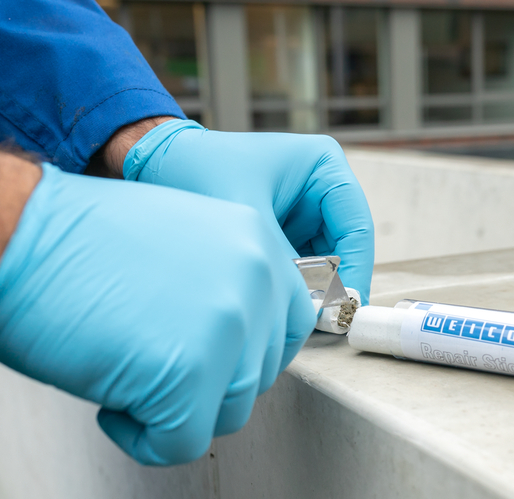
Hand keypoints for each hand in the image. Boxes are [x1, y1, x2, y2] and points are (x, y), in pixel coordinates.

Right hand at [0, 159, 315, 465]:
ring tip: (127, 378)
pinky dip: (145, 441)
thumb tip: (245, 350)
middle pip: (259, 375)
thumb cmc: (78, 245)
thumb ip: (229, 289)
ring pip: (231, 412)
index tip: (203, 359)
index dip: (243, 356)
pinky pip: (185, 444)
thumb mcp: (187, 245)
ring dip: (178, 413)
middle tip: (150, 365)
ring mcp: (228, 325)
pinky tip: (110, 404)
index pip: (289, 326)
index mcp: (258, 242)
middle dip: (207, 386)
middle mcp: (256, 278)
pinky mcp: (190, 372)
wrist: (11, 236)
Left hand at [121, 119, 374, 304]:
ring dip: (313, 289)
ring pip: (327, 264)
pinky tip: (279, 302)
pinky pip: (304, 269)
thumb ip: (281, 259)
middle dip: (333, 283)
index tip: (345, 305)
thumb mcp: (245, 211)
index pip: (357, 226)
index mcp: (325, 167)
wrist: (155, 165)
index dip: (357, 268)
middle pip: (346, 249)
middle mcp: (323, 189)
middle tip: (319, 319)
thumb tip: (310, 307)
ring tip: (292, 310)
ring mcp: (307, 214)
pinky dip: (295, 288)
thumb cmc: (197, 169)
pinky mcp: (288, 234)